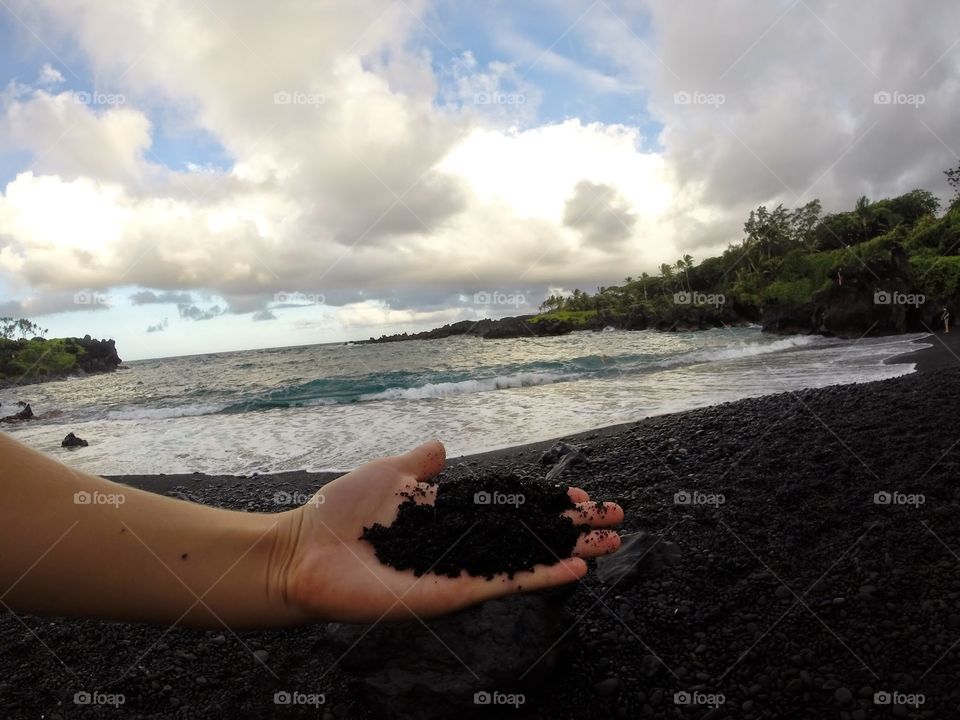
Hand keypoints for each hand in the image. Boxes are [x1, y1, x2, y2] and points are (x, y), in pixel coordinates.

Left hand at [276, 440, 622, 621]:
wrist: (305, 552)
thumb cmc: (340, 513)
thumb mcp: (387, 473)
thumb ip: (419, 464)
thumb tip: (443, 447)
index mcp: (450, 516)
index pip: (512, 508)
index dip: (547, 503)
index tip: (581, 496)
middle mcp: (462, 545)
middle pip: (530, 535)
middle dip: (573, 529)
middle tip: (616, 521)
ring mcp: (460, 570)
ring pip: (527, 560)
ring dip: (571, 553)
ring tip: (610, 545)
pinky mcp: (452, 593)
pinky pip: (503, 583)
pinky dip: (540, 576)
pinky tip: (573, 569)